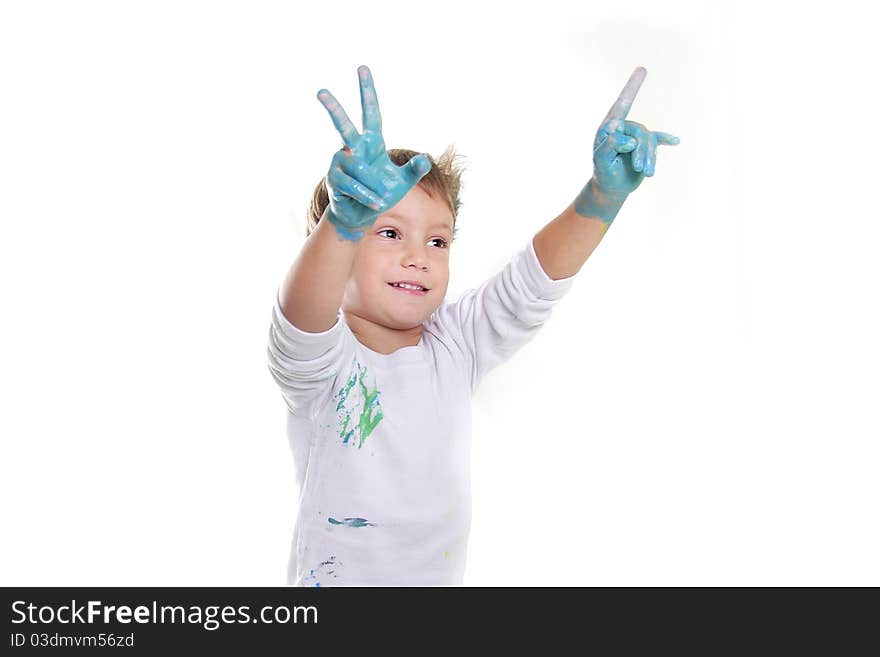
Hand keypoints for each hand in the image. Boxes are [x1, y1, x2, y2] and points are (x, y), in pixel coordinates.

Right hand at [317, 65, 432, 240]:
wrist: (362, 217)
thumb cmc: (382, 194)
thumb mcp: (403, 183)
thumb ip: (414, 170)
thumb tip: (425, 159)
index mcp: (371, 143)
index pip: (371, 114)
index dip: (368, 92)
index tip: (362, 69)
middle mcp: (352, 149)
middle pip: (343, 126)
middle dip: (333, 109)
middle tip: (321, 91)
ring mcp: (341, 164)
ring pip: (358, 168)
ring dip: (373, 186)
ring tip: (381, 198)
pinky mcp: (334, 181)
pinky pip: (353, 186)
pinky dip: (368, 196)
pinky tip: (376, 203)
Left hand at [575, 67, 679, 221]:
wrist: (612, 187)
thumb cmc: (603, 172)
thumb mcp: (602, 160)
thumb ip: (610, 145)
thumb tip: (627, 136)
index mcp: (609, 128)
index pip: (622, 105)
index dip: (632, 87)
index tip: (643, 69)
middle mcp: (623, 128)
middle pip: (640, 131)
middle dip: (642, 150)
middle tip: (638, 167)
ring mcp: (635, 136)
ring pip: (649, 140)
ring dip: (649, 156)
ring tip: (647, 172)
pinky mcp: (645, 146)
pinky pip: (657, 139)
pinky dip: (665, 140)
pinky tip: (675, 142)